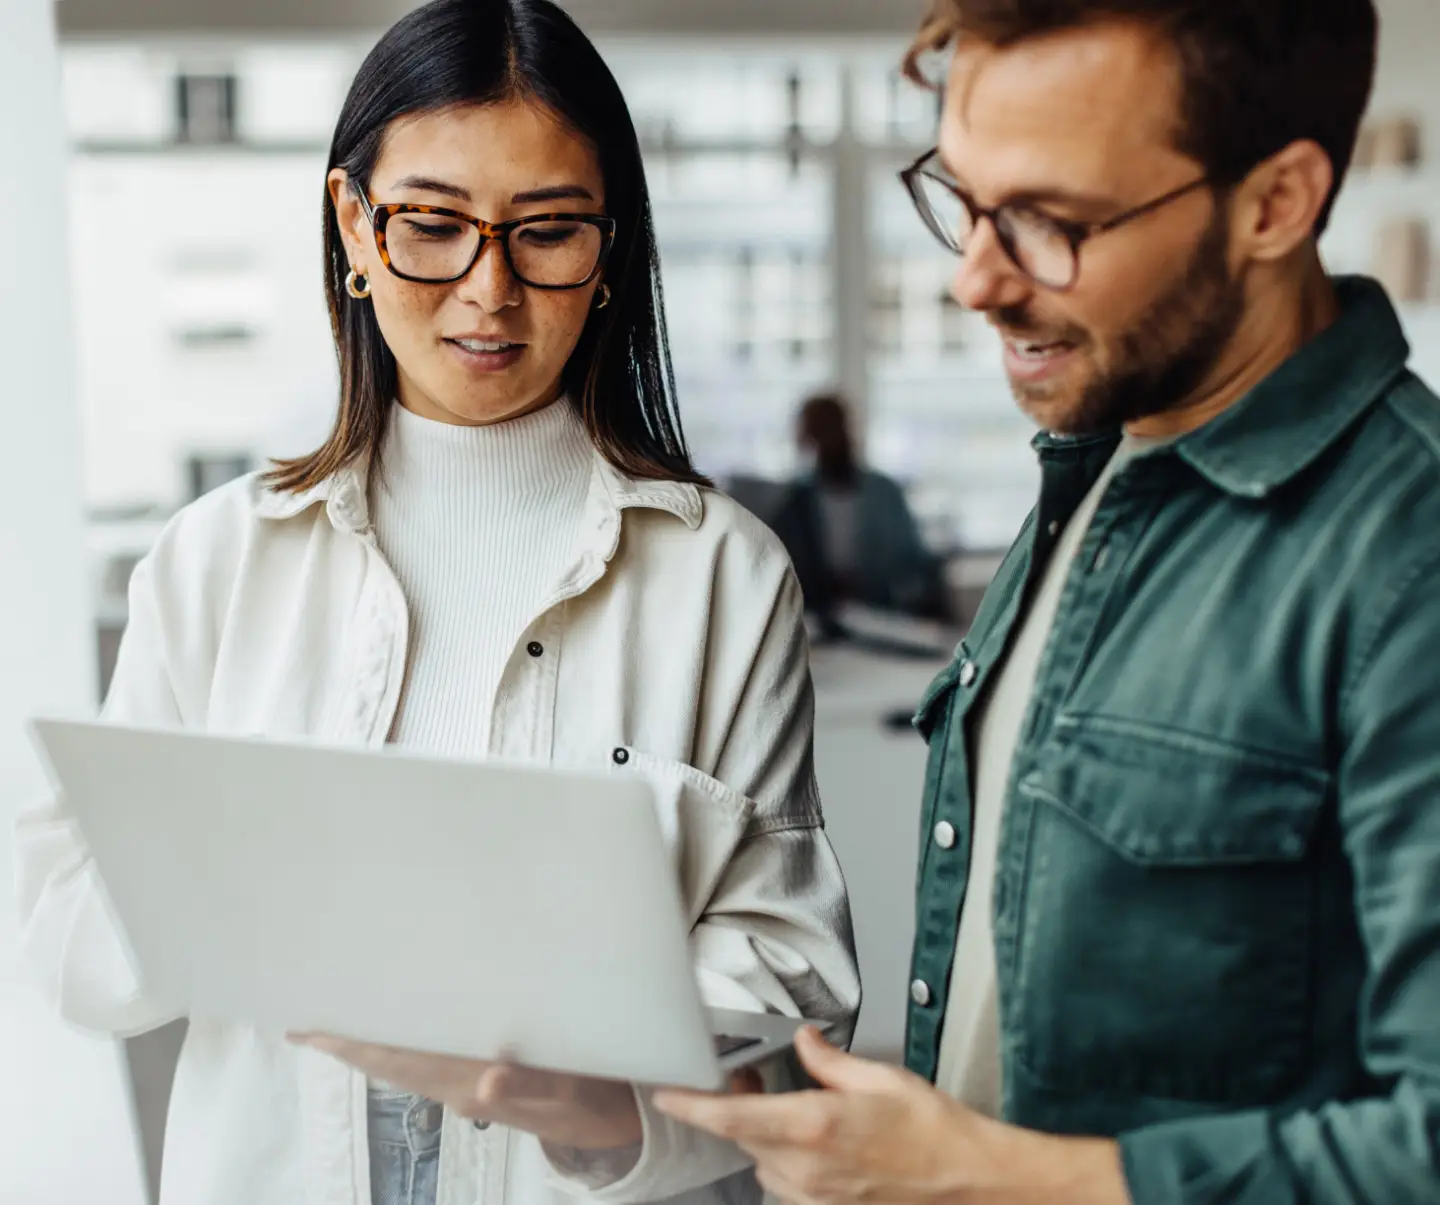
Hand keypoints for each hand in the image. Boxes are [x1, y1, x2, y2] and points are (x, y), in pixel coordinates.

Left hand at [290, 1034, 642, 1154]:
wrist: (618, 1125)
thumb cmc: (596, 1099)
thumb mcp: (573, 1092)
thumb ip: (532, 1086)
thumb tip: (488, 1081)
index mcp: (471, 1083)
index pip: (399, 1061)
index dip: (353, 1046)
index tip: (310, 1029)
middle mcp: (459, 1085)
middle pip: (390, 1062)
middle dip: (348, 1042)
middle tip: (305, 1016)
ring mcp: (468, 1085)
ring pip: (406, 1062)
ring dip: (371, 1042)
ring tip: (339, 1016)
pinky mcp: (483, 1081)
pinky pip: (429, 1059)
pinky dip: (403, 1042)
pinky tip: (400, 1026)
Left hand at [653, 1027, 1128, 1204]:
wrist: (968, 1178)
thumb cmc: (933, 1129)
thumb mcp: (880, 1076)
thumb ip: (829, 1060)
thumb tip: (805, 1042)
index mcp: (814, 1125)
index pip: (732, 1116)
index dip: (692, 1106)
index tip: (666, 1094)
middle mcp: (807, 1166)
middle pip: (742, 1136)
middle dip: (737, 1108)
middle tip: (747, 1077)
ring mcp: (815, 1195)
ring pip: (761, 1161)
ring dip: (765, 1135)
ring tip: (793, 1112)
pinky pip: (785, 1184)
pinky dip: (787, 1161)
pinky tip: (815, 1143)